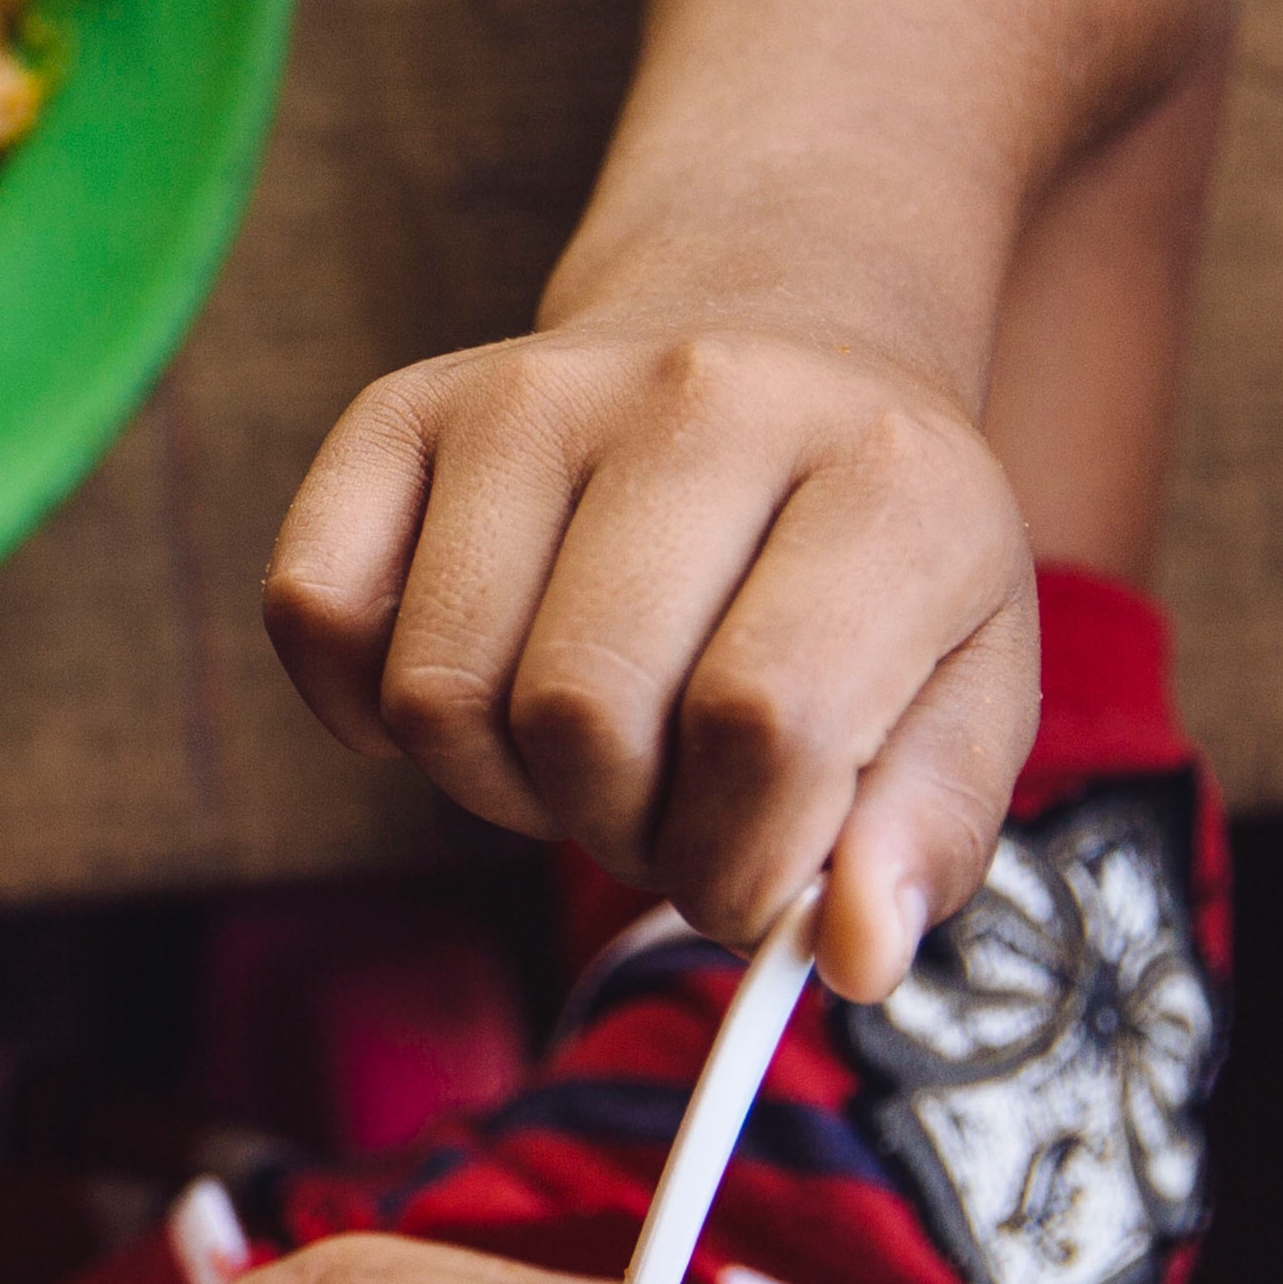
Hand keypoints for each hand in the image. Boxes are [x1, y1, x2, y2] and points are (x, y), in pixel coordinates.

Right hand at [262, 319, 1038, 1003]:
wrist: (773, 329)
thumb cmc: (866, 551)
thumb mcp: (969, 681)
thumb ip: (927, 830)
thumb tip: (851, 954)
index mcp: (882, 476)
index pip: (765, 722)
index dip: (742, 864)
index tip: (754, 883)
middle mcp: (700, 397)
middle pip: (580, 714)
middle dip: (618, 831)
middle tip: (667, 809)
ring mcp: (532, 391)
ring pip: (440, 691)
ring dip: (501, 787)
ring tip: (585, 750)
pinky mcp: (401, 406)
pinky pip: (313, 612)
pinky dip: (363, 710)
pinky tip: (470, 693)